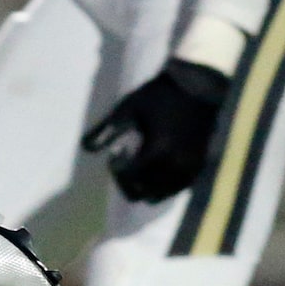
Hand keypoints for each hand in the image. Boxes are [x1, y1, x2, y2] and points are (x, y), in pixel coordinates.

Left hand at [82, 59, 231, 202]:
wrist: (199, 89)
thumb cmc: (159, 95)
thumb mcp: (127, 108)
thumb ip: (105, 130)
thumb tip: (84, 149)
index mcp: (159, 149)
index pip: (128, 177)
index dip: (116, 167)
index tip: (118, 149)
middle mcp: (177, 165)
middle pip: (140, 193)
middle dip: (126, 179)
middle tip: (126, 157)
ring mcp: (190, 170)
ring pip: (156, 196)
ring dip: (142, 184)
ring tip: (141, 160)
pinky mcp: (198, 170)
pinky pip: (172, 191)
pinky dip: (158, 184)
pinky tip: (156, 162)